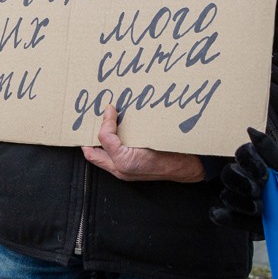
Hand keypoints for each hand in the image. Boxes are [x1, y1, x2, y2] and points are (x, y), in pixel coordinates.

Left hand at [81, 106, 204, 182]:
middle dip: (88, 136)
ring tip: (99, 124)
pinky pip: (110, 156)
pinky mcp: (127, 167)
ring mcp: (123, 170)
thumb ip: (128, 128)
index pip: (103, 137)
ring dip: (98, 140)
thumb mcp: (150, 136)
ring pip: (99, 154)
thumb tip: (110, 110)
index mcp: (124, 162)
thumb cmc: (173, 154)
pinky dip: (109, 143)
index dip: (106, 120)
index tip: (111, 108)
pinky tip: (114, 131)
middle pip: (92, 152)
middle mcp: (120, 169)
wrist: (188, 166)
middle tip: (89, 120)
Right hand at [210, 127, 277, 238]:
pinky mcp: (249, 223)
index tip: (265, 173)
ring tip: (260, 209)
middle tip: (259, 192)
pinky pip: (228, 217)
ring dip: (238, 202)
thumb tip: (248, 129)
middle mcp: (249, 181)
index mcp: (260, 164)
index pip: (241, 155)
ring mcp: (247, 202)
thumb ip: (272, 152)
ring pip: (226, 196)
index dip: (247, 162)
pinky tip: (221, 215)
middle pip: (228, 175)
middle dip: (241, 183)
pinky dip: (224, 217)